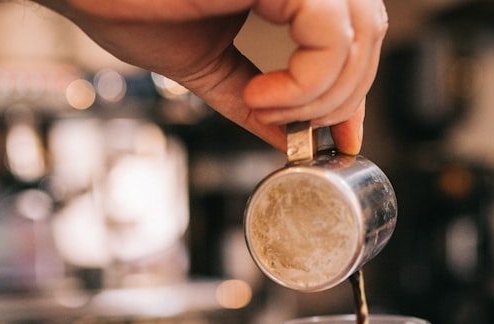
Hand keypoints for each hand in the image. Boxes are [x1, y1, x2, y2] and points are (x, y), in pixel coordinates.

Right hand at [41, 0, 387, 154]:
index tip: (341, 140)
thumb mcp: (205, 64)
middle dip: (341, 98)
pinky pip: (330, 33)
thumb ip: (253, 98)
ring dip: (323, 94)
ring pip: (361, 33)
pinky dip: (307, 80)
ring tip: (269, 110)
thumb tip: (289, 141)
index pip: (350, 34)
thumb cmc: (123, 3)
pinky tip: (264, 94)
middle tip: (297, 132)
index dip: (354, 89)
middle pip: (369, 33)